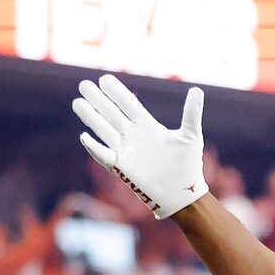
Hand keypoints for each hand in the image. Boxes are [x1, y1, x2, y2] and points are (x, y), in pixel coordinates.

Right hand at [73, 74, 207, 219]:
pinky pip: (104, 155)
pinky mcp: (122, 167)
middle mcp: (133, 136)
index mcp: (147, 126)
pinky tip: (84, 137)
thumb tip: (197, 90)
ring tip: (77, 102)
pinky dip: (94, 147)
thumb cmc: (188, 167)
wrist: (183, 195)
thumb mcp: (191, 136)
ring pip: (104, 129)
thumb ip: (191, 113)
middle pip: (111, 113)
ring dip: (91, 117)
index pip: (128, 104)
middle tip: (84, 85)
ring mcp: (126, 150)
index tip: (104, 79)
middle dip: (98, 100)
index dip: (116, 92)